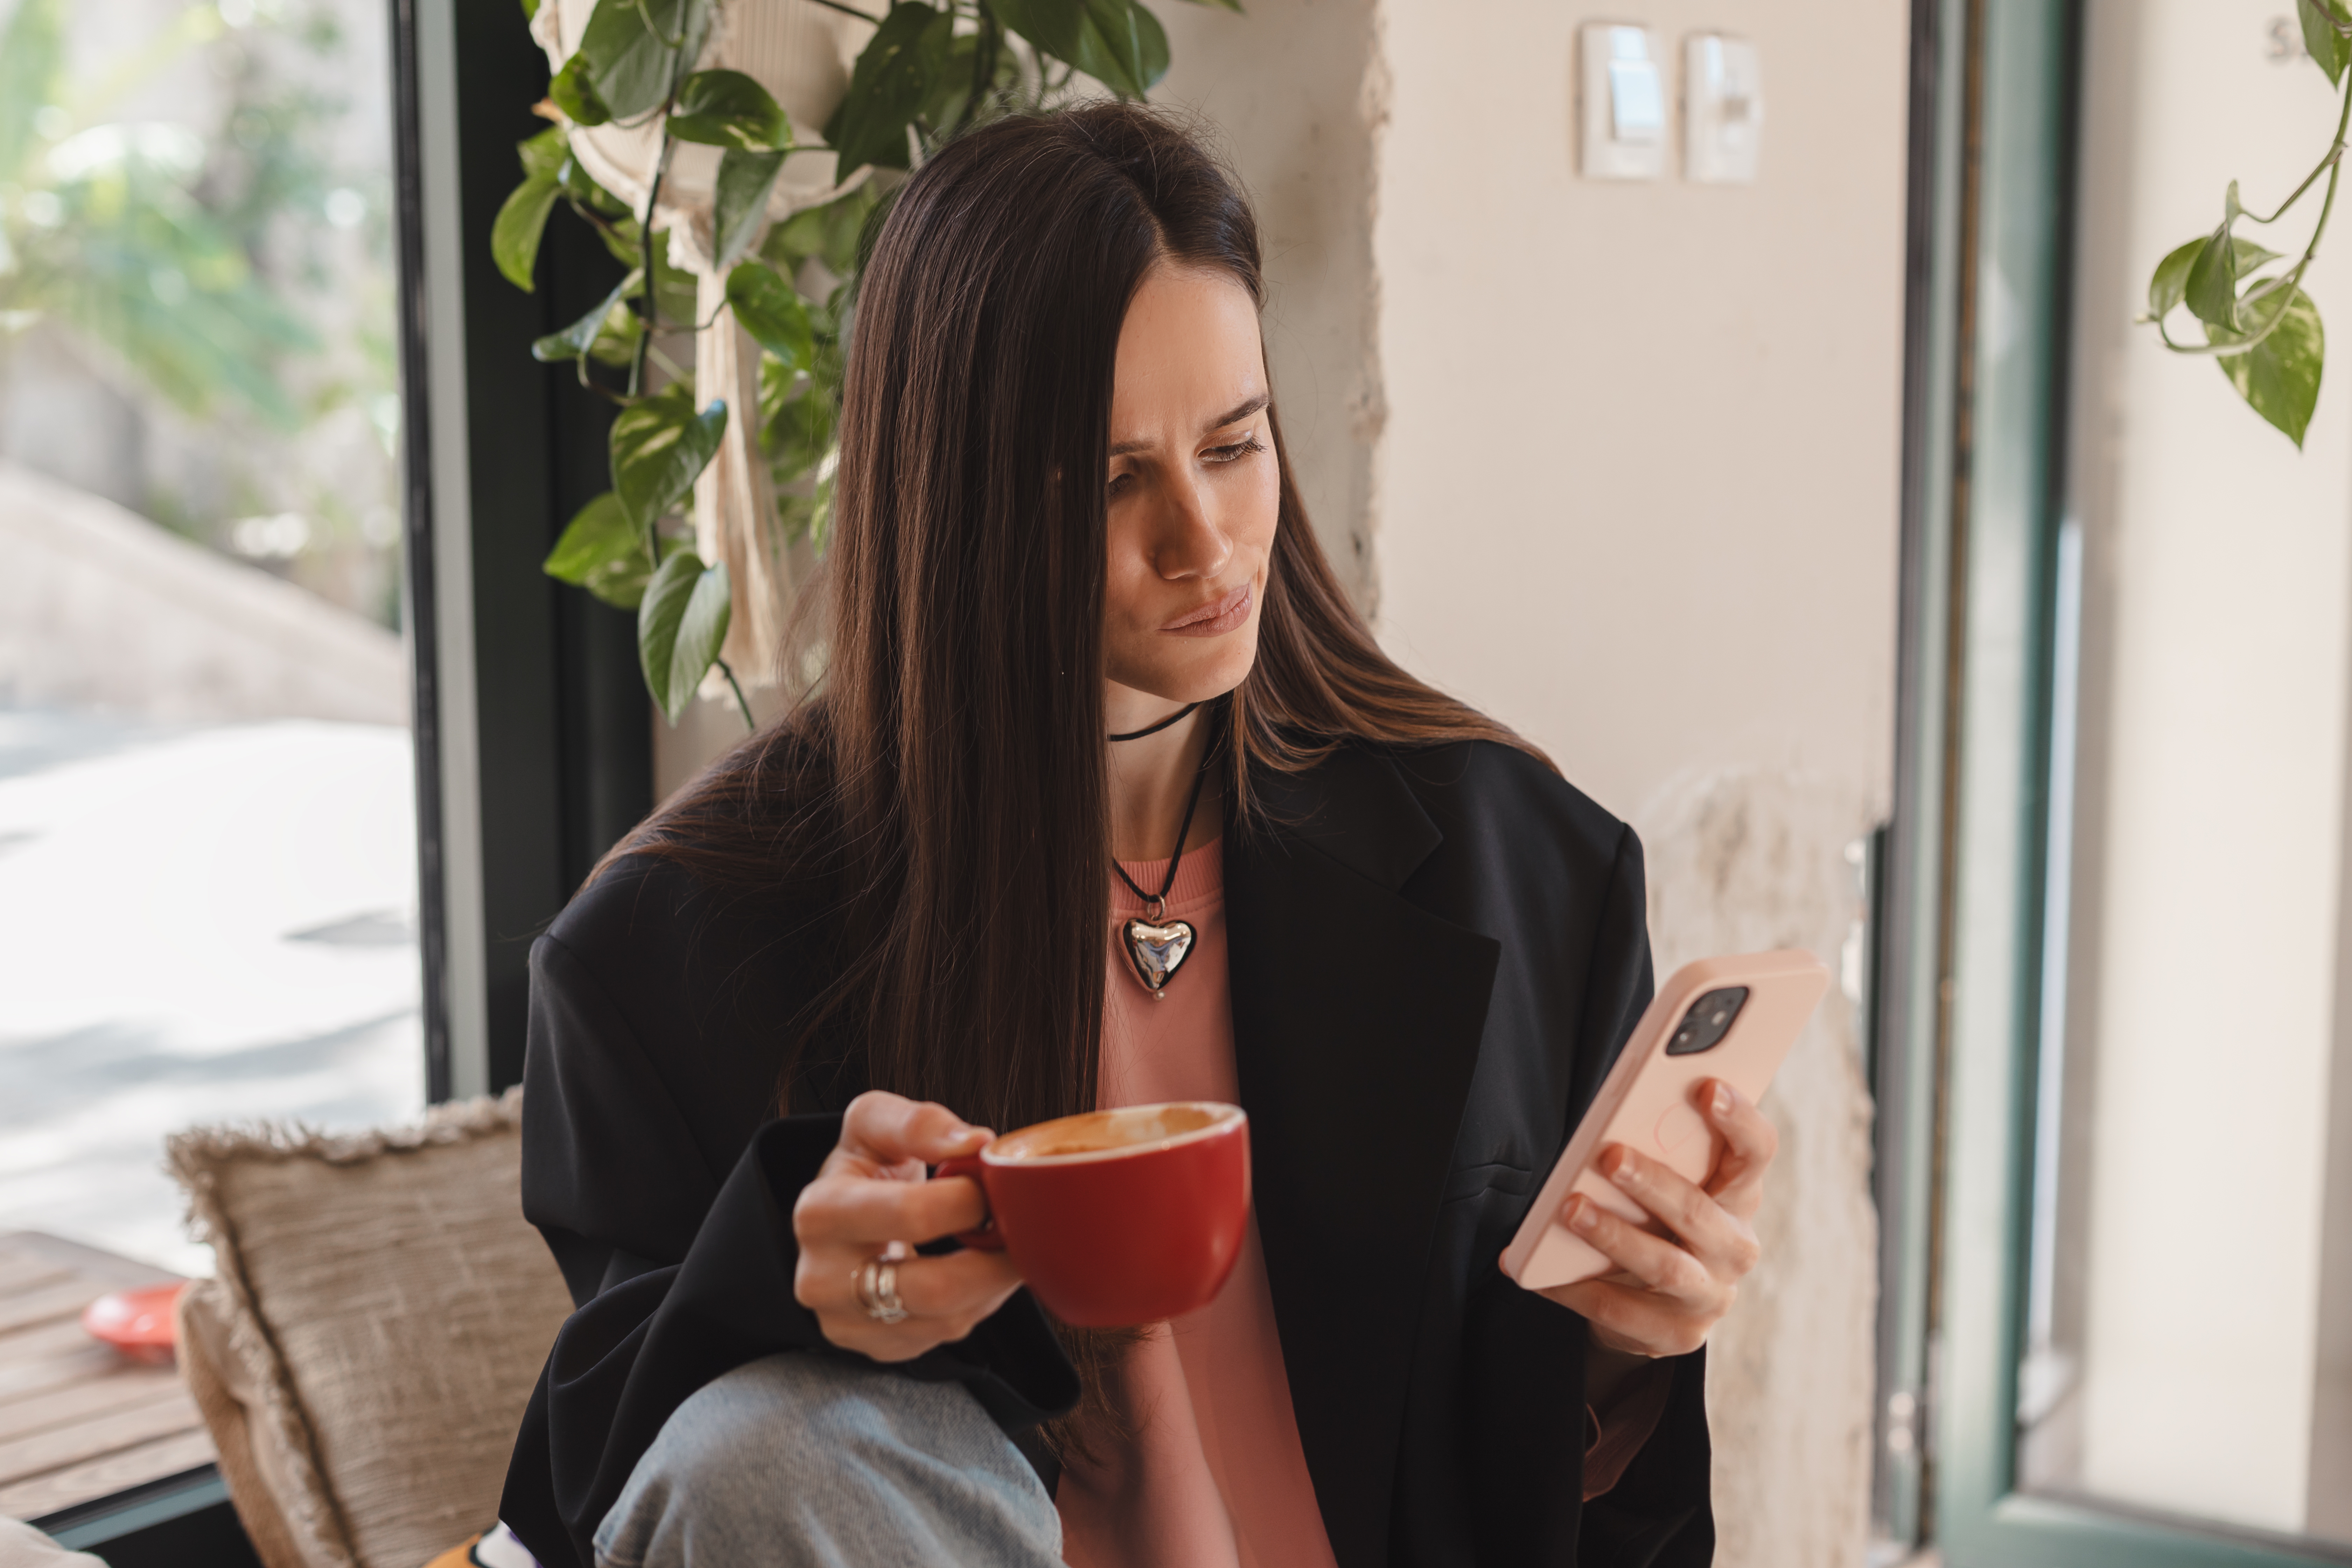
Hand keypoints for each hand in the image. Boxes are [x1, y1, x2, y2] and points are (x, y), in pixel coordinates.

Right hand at [792, 1090, 1025, 1361]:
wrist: (837, 1220)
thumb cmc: (863, 1166)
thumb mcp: (875, 1123)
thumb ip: (920, 1123)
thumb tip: (976, 1144)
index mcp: (820, 1214)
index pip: (913, 1215)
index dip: (970, 1200)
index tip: (991, 1183)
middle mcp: (822, 1279)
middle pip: (935, 1288)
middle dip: (995, 1257)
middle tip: (1021, 1227)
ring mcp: (847, 1324)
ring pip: (949, 1320)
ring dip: (994, 1283)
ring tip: (1008, 1245)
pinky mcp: (876, 1348)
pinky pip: (946, 1336)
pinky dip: (977, 1304)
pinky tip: (979, 1271)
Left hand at [1540, 1078, 1776, 1358]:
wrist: (1656, 1304)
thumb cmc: (1659, 1222)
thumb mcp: (1669, 1184)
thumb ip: (1661, 1154)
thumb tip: (1614, 1122)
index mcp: (1739, 1198)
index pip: (1756, 1153)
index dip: (1739, 1120)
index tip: (1707, 1087)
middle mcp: (1735, 1247)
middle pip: (1699, 1211)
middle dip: (1652, 1181)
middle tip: (1608, 1155)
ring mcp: (1710, 1296)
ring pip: (1662, 1264)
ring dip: (1612, 1234)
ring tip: (1570, 1209)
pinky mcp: (1678, 1334)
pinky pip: (1620, 1308)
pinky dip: (1576, 1288)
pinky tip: (1541, 1272)